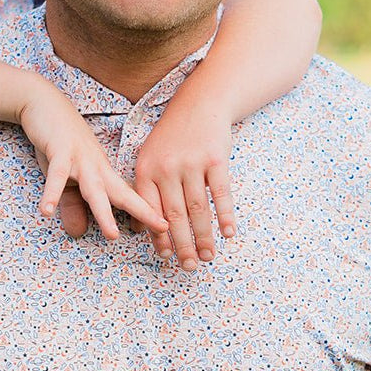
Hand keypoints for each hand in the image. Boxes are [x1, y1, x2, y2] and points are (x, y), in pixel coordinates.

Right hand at [19, 82, 167, 240]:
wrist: (45, 103)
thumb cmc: (59, 142)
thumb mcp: (68, 177)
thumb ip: (73, 204)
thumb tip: (78, 232)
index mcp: (103, 172)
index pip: (128, 197)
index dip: (147, 212)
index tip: (167, 230)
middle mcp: (96, 166)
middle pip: (122, 194)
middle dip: (143, 212)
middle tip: (164, 230)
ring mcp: (79, 158)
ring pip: (94, 189)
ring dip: (103, 212)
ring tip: (112, 236)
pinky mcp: (58, 150)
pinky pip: (56, 175)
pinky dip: (51, 193)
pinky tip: (45, 212)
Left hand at [133, 103, 235, 269]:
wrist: (200, 103)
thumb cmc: (173, 137)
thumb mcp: (150, 157)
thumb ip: (146, 191)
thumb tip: (141, 230)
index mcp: (146, 169)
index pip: (150, 211)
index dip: (158, 237)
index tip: (166, 257)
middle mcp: (167, 168)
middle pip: (175, 215)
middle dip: (183, 244)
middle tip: (188, 266)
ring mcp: (192, 163)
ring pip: (198, 209)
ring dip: (205, 237)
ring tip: (208, 257)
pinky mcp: (216, 159)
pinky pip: (221, 194)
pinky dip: (225, 216)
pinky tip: (228, 233)